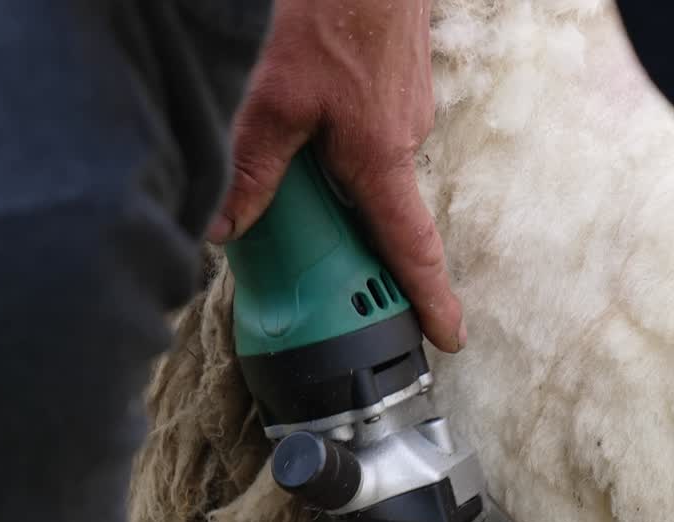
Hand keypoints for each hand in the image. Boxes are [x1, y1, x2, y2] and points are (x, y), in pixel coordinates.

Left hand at [211, 0, 464, 353]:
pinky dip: (342, 144)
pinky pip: (371, 135)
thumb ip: (252, 166)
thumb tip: (225, 226)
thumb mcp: (274, 94)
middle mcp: (404, 140)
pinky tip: (313, 116)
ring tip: (300, 162)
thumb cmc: (332, 8)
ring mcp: (406, 110)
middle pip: (382, 215)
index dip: (431, 300)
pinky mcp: (396, 85)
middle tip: (315, 247)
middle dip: (351, 238)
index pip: (413, 250)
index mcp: (381, 159)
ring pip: (371, 169)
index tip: (448, 337)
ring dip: (338, 180)